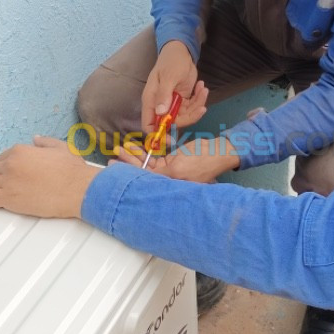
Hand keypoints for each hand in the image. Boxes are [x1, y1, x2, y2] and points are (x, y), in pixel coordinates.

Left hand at [0, 136, 101, 218]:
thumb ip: (45, 142)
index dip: (4, 167)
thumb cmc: (73, 172)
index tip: (7, 174)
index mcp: (22, 150)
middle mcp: (11, 164)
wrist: (79, 190)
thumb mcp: (61, 148)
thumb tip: (36, 139)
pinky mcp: (7, 198)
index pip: (4, 158)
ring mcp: (7, 181)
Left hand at [116, 135, 239, 183]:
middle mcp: (168, 181)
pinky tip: (134, 147)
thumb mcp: (177, 167)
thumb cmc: (201, 160)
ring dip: (134, 155)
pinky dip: (145, 152)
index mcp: (170, 186)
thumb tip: (141, 178)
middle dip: (128, 162)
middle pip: (143, 172)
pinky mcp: (172, 164)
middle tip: (114, 155)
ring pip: (147, 164)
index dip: (129, 172)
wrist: (219, 151)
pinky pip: (155, 159)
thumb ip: (159, 174)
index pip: (145, 181)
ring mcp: (170, 172)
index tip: (114, 167)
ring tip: (121, 148)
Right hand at [142, 41, 202, 129]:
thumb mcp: (168, 76)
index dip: (158, 135)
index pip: (149, 124)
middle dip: (189, 118)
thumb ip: (164, 94)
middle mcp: (160, 105)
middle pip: (172, 123)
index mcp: (151, 100)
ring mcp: (172, 103)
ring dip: (197, 105)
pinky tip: (202, 87)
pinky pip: (192, 108)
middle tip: (201, 108)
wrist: (181, 52)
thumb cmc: (171, 61)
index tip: (171, 140)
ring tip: (203, 90)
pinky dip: (199, 99)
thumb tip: (161, 112)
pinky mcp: (183, 100)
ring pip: (185, 116)